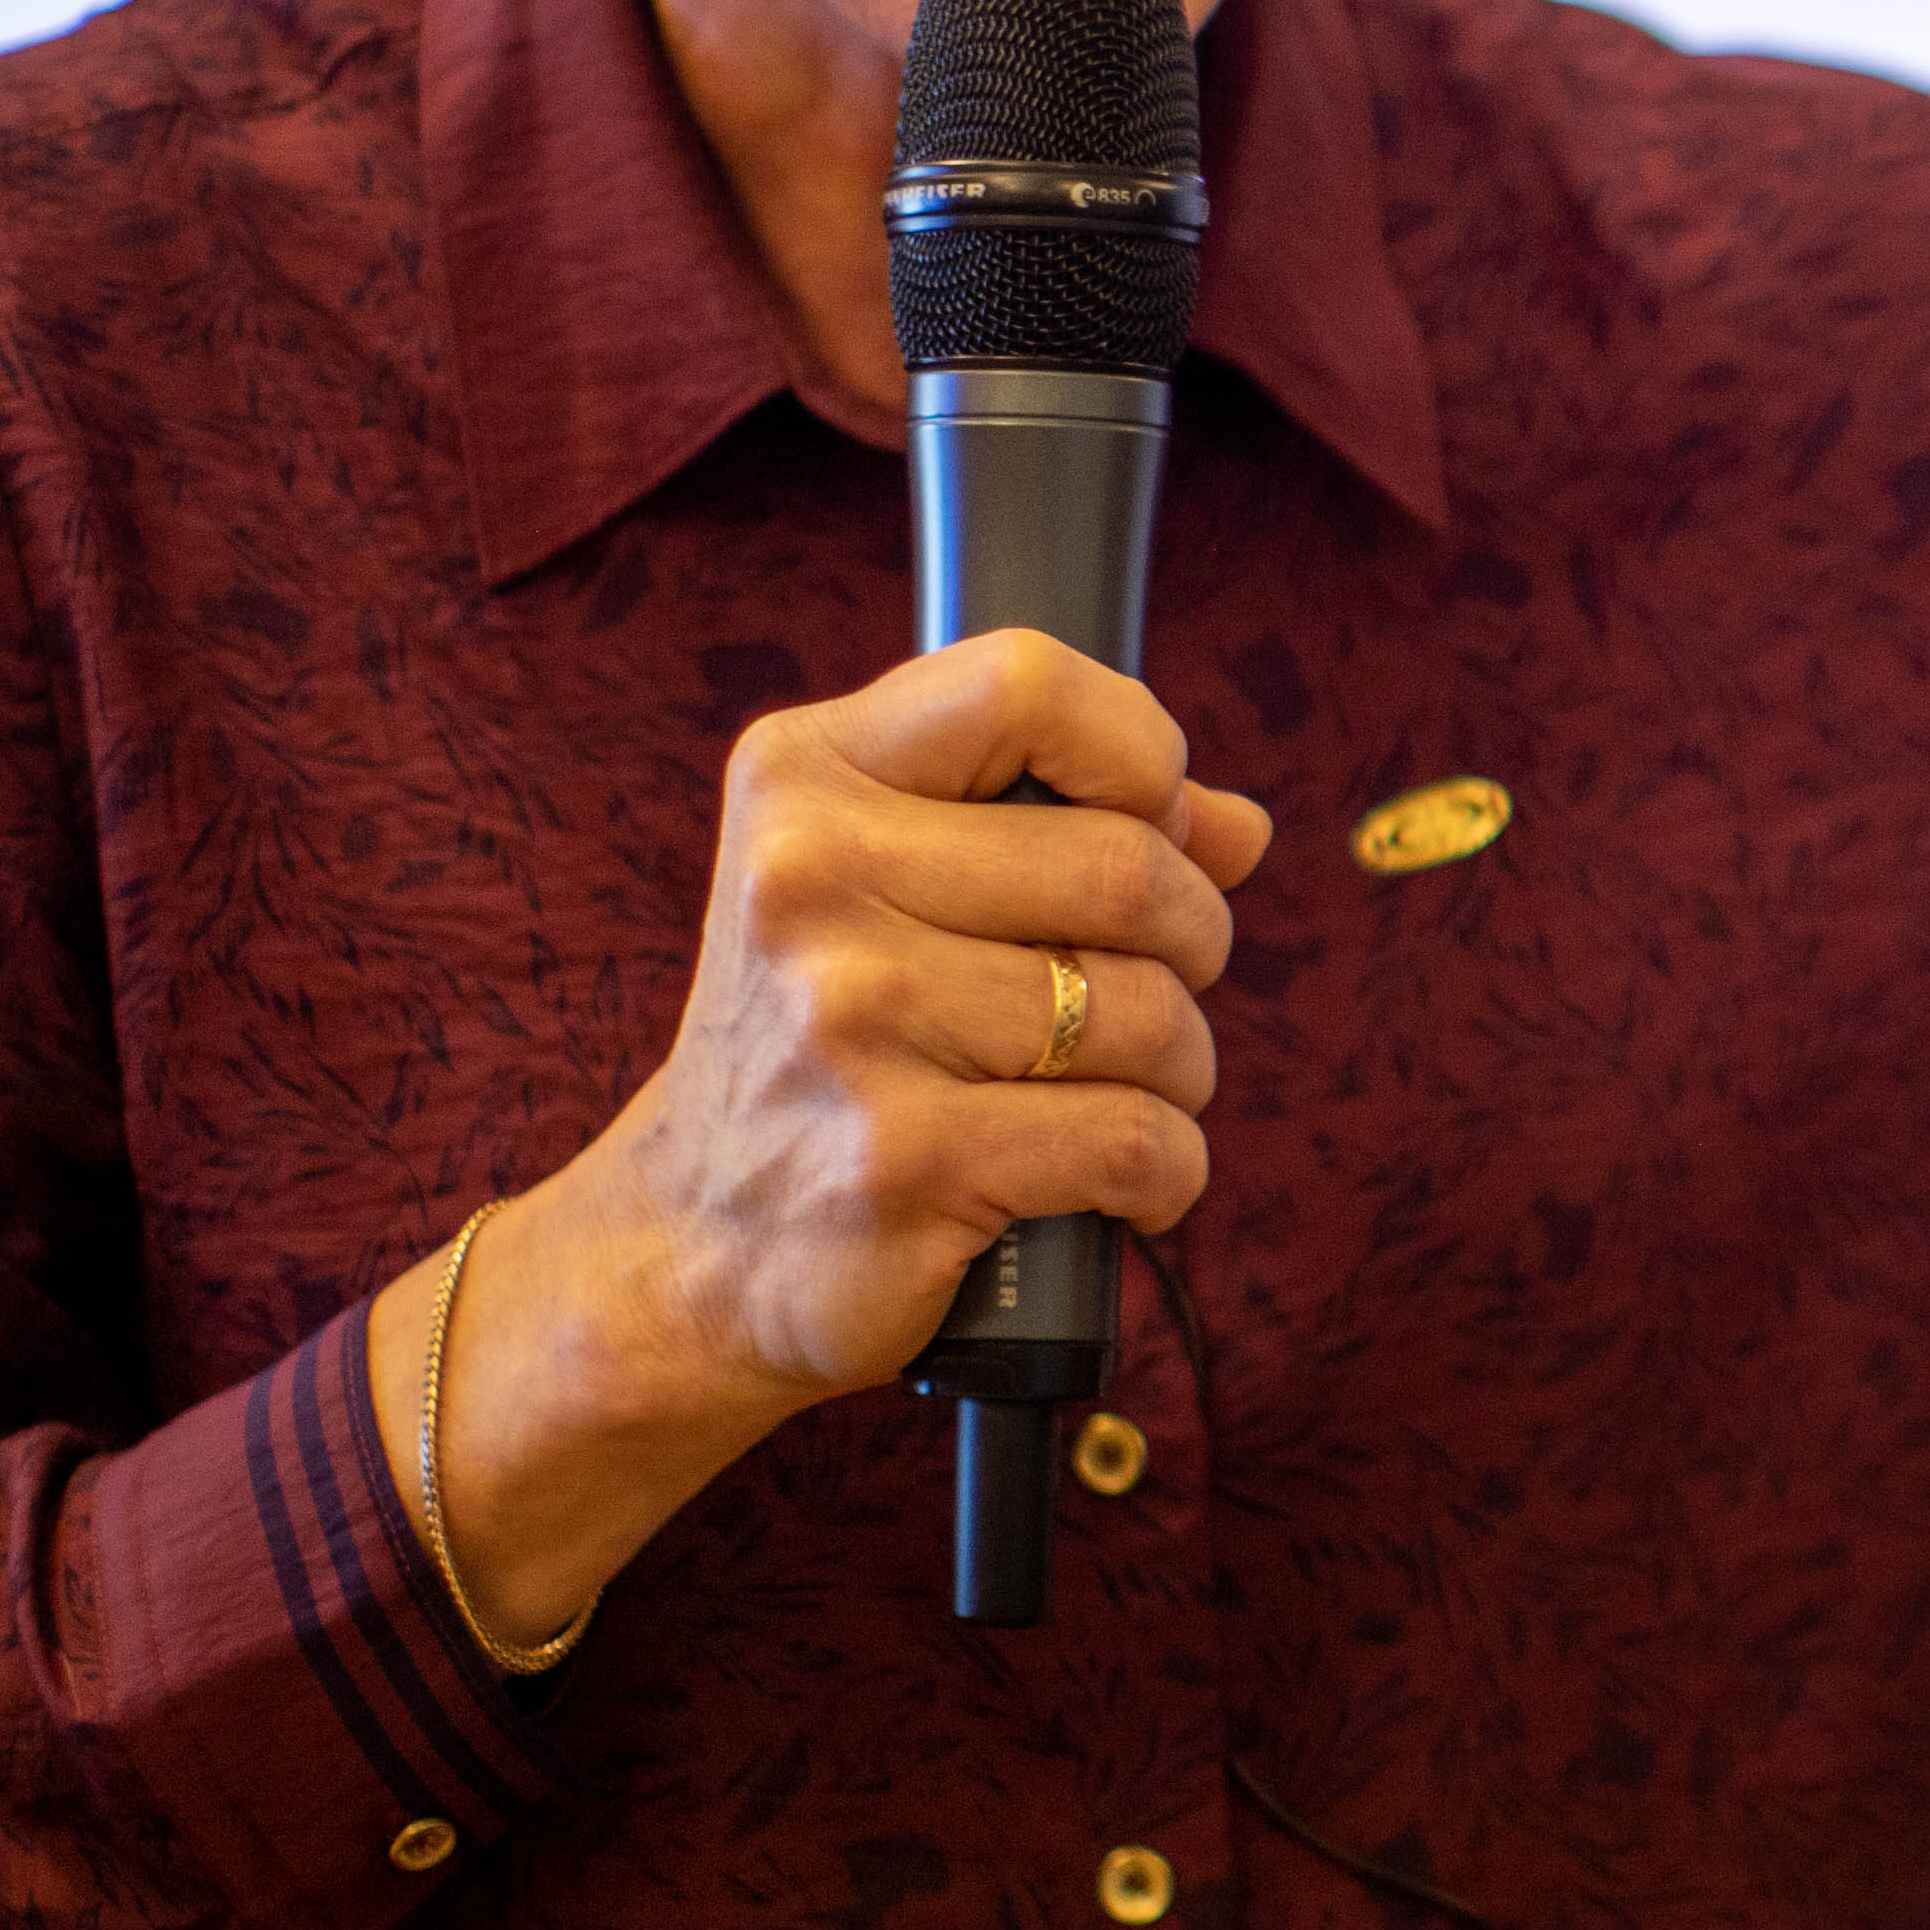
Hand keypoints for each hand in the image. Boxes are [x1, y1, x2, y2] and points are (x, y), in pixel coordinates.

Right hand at [365, 631, 1272, 1641]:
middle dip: (1191, 937)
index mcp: (803, 780)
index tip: (1147, 819)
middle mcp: (810, 883)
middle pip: (1129, 868)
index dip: (1137, 748)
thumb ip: (1067, 825)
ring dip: (1181, 1066)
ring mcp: (851, 1023)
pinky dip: (1168, 1171)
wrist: (693, 1246)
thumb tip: (1236, 826)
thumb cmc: (835, 1041)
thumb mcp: (896, 890)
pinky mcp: (903, 1160)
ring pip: (1149, 1011)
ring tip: (1118, 1089)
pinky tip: (1123, 1182)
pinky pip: (1136, 1140)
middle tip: (1147, 987)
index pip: (1025, 683)